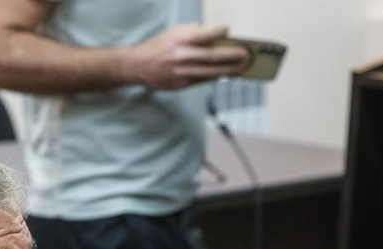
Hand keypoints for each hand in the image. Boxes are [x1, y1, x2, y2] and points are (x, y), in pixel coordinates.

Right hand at [128, 24, 248, 89]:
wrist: (137, 66)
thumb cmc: (158, 46)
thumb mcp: (173, 32)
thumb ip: (193, 31)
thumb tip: (214, 35)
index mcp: (179, 40)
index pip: (203, 35)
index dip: (217, 32)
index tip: (228, 30)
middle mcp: (181, 56)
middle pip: (211, 56)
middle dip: (230, 56)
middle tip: (245, 55)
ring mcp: (181, 72)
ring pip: (209, 72)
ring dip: (227, 70)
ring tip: (240, 68)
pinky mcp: (180, 84)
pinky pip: (201, 80)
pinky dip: (213, 77)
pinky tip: (223, 74)